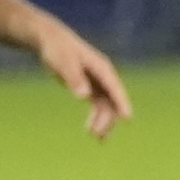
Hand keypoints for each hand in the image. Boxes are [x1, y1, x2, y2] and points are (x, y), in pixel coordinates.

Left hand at [35, 17, 132, 138]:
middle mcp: (104, 78)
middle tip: (97, 134)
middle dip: (108, 118)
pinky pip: (98, 106)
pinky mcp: (91, 88)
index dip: (122, 102)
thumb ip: (74, 79)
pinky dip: (96, 118)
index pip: (115, 88)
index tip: (127, 117)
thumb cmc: (57, 49)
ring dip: (103, 121)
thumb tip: (84, 96)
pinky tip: (90, 130)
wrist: (51, 41)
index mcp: (102, 68)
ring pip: (106, 106)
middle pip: (112, 101)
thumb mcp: (64, 62)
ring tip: (96, 137)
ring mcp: (99, 84)